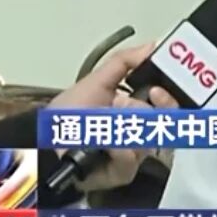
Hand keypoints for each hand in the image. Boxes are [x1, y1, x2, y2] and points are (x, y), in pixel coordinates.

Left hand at [47, 43, 178, 191]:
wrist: (46, 143)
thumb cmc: (69, 111)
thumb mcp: (97, 80)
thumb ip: (125, 61)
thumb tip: (154, 44)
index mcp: (134, 107)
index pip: (166, 103)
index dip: (169, 95)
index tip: (161, 87)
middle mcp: (139, 130)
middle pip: (167, 121)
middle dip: (161, 107)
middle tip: (152, 96)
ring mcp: (134, 153)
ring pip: (152, 138)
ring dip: (129, 126)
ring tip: (109, 123)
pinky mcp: (125, 172)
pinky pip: (133, 157)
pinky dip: (117, 147)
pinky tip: (103, 143)